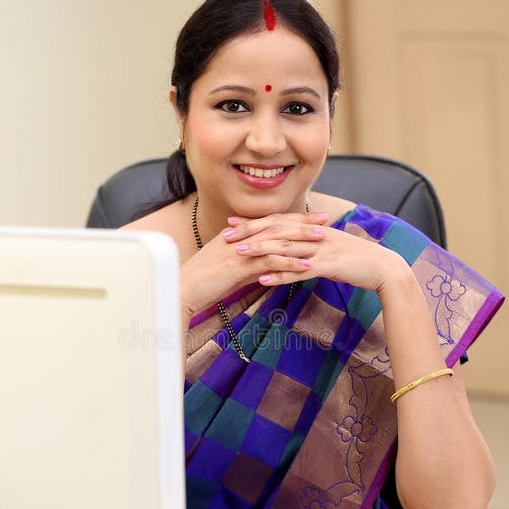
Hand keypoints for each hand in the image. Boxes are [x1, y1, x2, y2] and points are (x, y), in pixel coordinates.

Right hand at [181, 210, 328, 315]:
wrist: (183, 290)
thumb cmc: (204, 283)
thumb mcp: (229, 270)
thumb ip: (248, 265)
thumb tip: (265, 270)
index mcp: (237, 234)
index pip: (270, 222)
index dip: (292, 219)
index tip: (312, 218)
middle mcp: (240, 236)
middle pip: (277, 225)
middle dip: (302, 222)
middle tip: (325, 220)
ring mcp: (240, 249)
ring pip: (276, 240)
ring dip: (301, 239)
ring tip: (322, 239)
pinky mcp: (239, 265)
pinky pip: (269, 261)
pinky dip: (289, 262)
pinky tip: (306, 265)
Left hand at [227, 213, 409, 292]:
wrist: (384, 268)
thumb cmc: (357, 261)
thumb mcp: (330, 249)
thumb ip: (310, 246)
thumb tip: (292, 251)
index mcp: (313, 229)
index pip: (279, 222)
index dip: (254, 222)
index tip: (231, 224)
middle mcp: (314, 235)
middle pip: (277, 230)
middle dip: (250, 232)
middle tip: (225, 236)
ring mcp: (321, 249)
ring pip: (284, 248)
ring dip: (259, 250)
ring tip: (236, 255)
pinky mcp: (328, 266)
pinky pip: (299, 270)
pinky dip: (280, 274)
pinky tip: (262, 280)